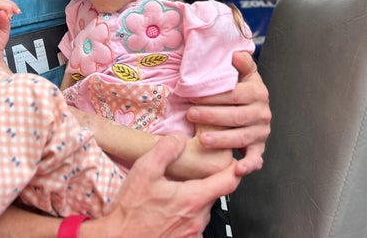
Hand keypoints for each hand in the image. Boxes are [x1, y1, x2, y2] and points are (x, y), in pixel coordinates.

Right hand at [87, 135, 240, 237]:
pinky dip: (185, 214)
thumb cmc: (131, 211)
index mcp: (193, 198)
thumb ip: (165, 150)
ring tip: (173, 192)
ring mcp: (193, 233)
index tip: (234, 160)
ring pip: (202, 209)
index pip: (228, 181)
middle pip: (213, 194)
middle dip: (204, 182)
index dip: (235, 168)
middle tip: (189, 173)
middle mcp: (198, 218)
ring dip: (193, 199)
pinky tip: (169, 209)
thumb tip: (178, 138)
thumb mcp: (144, 171)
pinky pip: (193, 223)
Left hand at [187, 51, 270, 175]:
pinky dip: (248, 164)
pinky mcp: (259, 146)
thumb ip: (242, 63)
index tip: (194, 96)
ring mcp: (261, 131)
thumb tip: (236, 54)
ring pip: (241, 137)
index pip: (235, 94)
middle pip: (236, 116)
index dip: (214, 96)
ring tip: (202, 140)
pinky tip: (237, 168)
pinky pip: (255, 157)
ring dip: (222, 140)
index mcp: (258, 92)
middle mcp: (262, 113)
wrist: (257, 106)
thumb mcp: (245, 73)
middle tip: (190, 115)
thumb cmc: (244, 88)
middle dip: (211, 116)